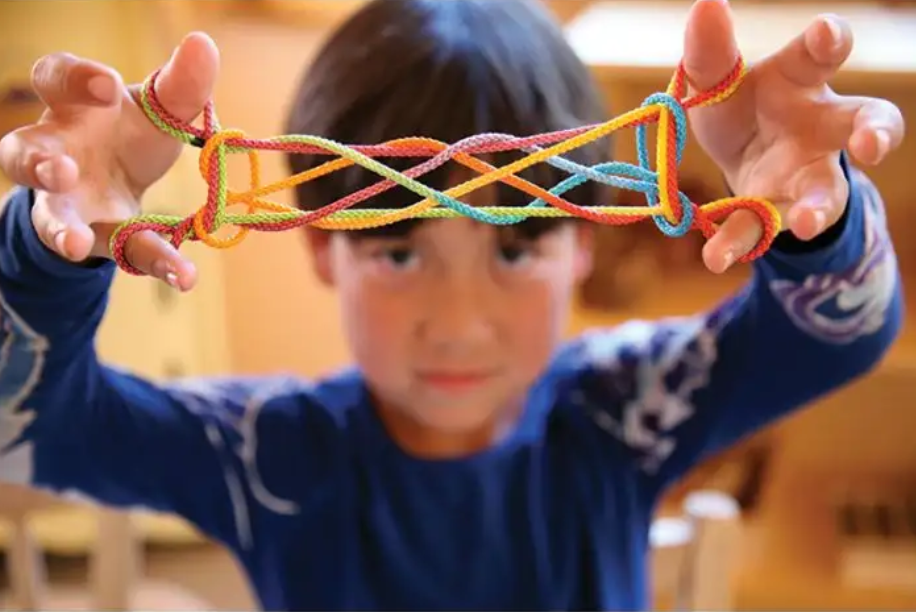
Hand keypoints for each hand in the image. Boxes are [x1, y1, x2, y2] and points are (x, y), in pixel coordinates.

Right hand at [0, 32, 219, 290]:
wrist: (126, 180)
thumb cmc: (130, 131)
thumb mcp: (161, 107)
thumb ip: (181, 82)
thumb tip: (202, 42)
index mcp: (71, 107)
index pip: (53, 80)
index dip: (75, 80)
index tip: (110, 89)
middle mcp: (56, 152)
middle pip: (23, 152)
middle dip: (36, 162)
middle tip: (61, 169)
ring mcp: (69, 202)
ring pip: (49, 215)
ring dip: (59, 228)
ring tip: (75, 244)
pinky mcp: (98, 238)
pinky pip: (123, 252)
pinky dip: (157, 264)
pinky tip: (186, 275)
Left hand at [680, 0, 904, 272]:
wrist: (740, 154)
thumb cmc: (740, 104)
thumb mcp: (715, 79)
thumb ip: (710, 50)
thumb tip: (706, 2)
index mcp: (802, 78)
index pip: (824, 54)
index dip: (829, 42)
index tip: (825, 35)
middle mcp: (820, 126)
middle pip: (865, 122)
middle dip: (876, 132)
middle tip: (872, 145)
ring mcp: (806, 173)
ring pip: (826, 191)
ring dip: (816, 207)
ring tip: (802, 222)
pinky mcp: (777, 210)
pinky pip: (762, 228)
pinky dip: (738, 243)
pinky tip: (715, 258)